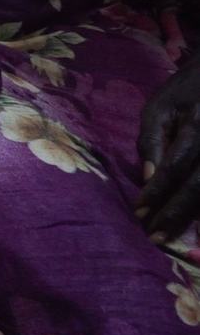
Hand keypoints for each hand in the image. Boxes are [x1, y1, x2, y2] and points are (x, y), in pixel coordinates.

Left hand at [137, 56, 199, 242]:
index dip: (158, 191)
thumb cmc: (185, 91)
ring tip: (181, 242)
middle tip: (156, 237)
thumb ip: (151, 141)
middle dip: (178, 213)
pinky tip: (199, 231)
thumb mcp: (160, 107)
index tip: (140, 214)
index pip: (176, 165)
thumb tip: (146, 178)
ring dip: (199, 218)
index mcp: (198, 124)